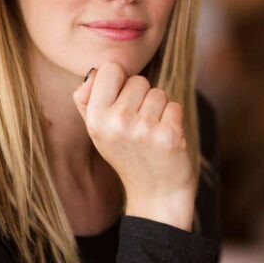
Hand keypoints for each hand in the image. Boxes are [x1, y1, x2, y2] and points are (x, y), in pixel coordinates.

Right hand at [72, 62, 195, 230]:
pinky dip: (173, 119)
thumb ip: (88, 99)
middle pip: (138, 80)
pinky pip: (174, 106)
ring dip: (159, 109)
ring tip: (151, 133)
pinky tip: (164, 139)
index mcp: (95, 119)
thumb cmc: (127, 154)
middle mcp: (117, 123)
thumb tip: (93, 71)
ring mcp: (143, 130)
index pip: (110, 68)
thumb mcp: (99, 130)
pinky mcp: (169, 136)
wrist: (155, 194)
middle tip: (138, 126)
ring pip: (158, 92)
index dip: (120, 81)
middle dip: (142, 97)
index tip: (122, 101)